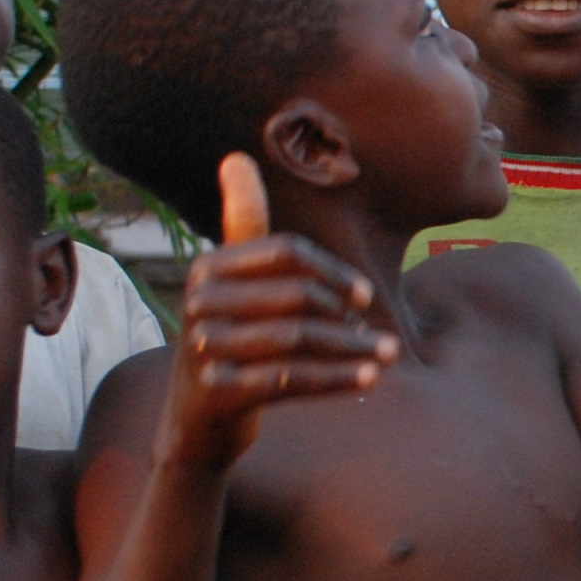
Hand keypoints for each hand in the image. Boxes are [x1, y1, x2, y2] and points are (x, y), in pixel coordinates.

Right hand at [161, 155, 398, 468]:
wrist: (194, 424)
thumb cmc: (230, 344)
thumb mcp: (233, 286)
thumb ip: (242, 225)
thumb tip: (236, 156)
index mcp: (209, 267)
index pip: (287, 251)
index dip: (333, 271)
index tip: (363, 298)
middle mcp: (199, 302)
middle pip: (298, 295)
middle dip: (348, 317)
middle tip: (384, 338)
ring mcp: (204, 346)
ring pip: (299, 338)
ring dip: (353, 349)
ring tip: (386, 356)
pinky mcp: (217, 390)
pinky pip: (291, 378)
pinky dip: (337, 378)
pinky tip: (369, 378)